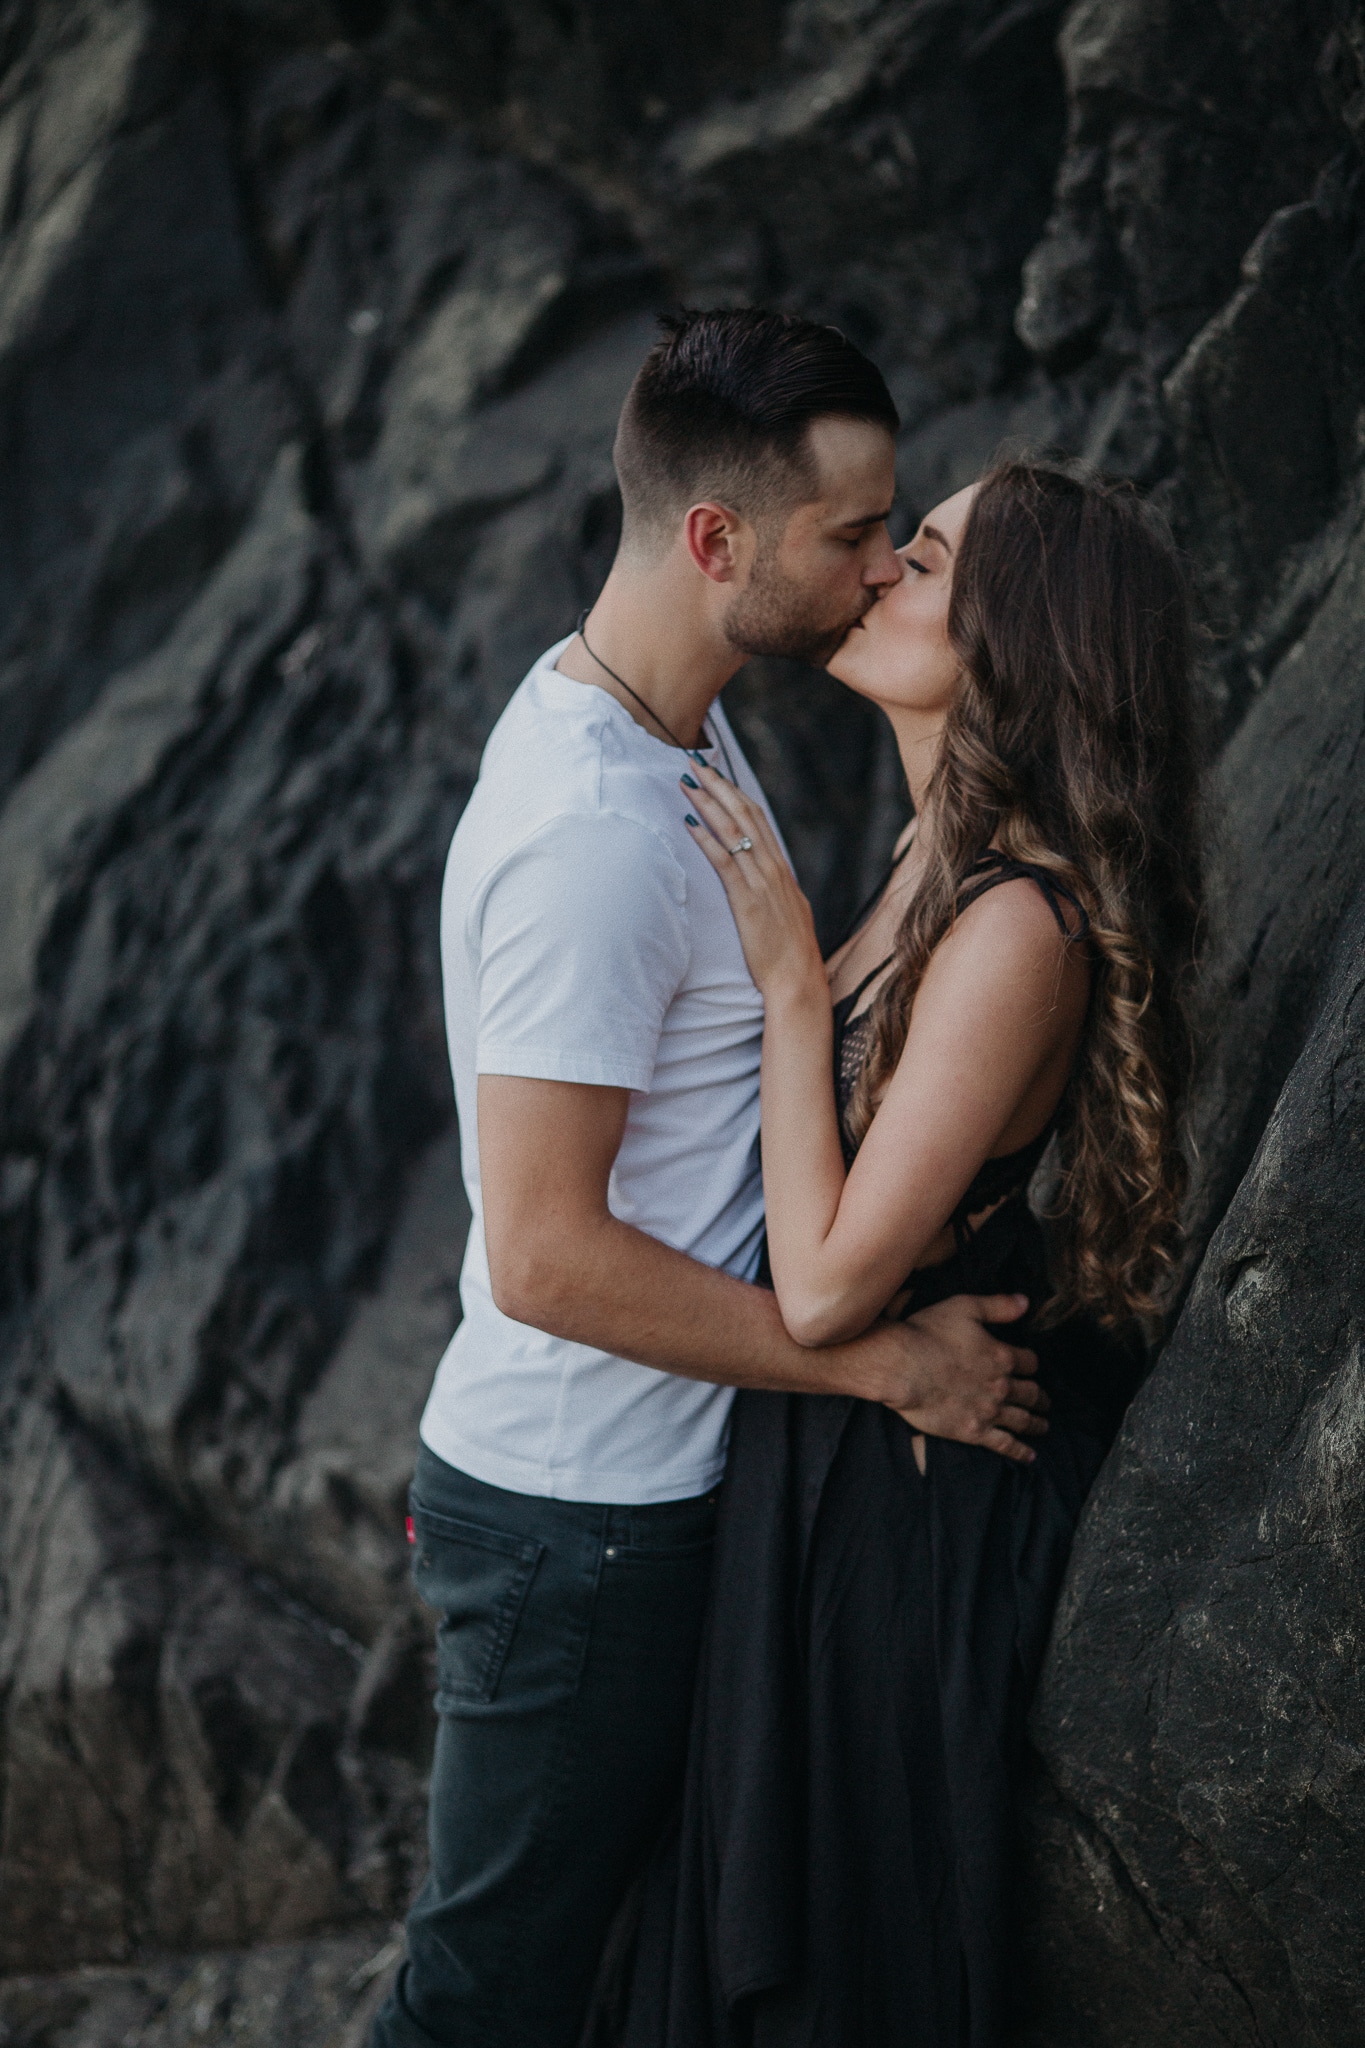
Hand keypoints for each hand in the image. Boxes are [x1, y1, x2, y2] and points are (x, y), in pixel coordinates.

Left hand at [682, 761, 824, 997]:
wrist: (797, 981)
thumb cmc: (789, 953)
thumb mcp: (786, 912)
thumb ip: (774, 890)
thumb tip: (763, 877)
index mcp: (781, 869)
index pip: (758, 819)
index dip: (735, 793)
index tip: (716, 774)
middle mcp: (772, 869)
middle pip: (745, 815)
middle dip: (718, 786)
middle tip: (695, 762)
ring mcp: (761, 883)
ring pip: (734, 831)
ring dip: (708, 803)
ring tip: (686, 783)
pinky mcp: (747, 901)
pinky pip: (724, 862)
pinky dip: (706, 839)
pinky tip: (689, 823)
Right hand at [858, 1292, 1048, 1464]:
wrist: (901, 1367)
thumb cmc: (927, 1333)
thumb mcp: (965, 1307)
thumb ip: (998, 1306)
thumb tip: (1026, 1303)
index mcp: (1002, 1356)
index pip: (1029, 1362)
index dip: (1031, 1363)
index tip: (1029, 1366)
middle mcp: (1001, 1386)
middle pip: (1031, 1393)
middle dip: (1040, 1397)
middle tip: (1045, 1402)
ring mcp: (989, 1411)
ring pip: (1023, 1419)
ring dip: (1037, 1423)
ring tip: (1043, 1426)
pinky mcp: (973, 1431)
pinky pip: (1004, 1444)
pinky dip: (1020, 1452)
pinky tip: (1030, 1457)